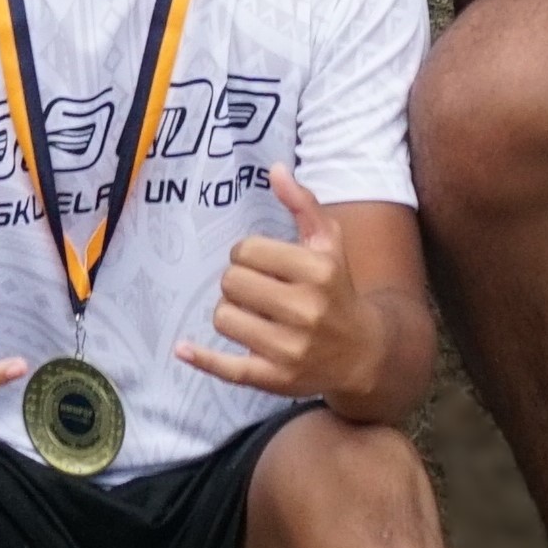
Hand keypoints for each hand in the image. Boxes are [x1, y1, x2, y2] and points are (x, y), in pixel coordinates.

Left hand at [179, 168, 369, 400]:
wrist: (364, 352)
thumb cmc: (339, 288)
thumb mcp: (330, 243)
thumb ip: (303, 204)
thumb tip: (275, 169)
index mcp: (318, 270)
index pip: (248, 250)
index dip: (246, 253)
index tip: (261, 262)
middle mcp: (306, 310)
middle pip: (231, 283)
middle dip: (237, 281)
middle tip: (255, 288)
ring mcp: (290, 348)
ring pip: (224, 318)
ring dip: (230, 312)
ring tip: (251, 313)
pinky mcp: (276, 378)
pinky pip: (227, 367)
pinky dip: (202, 358)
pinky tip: (183, 348)